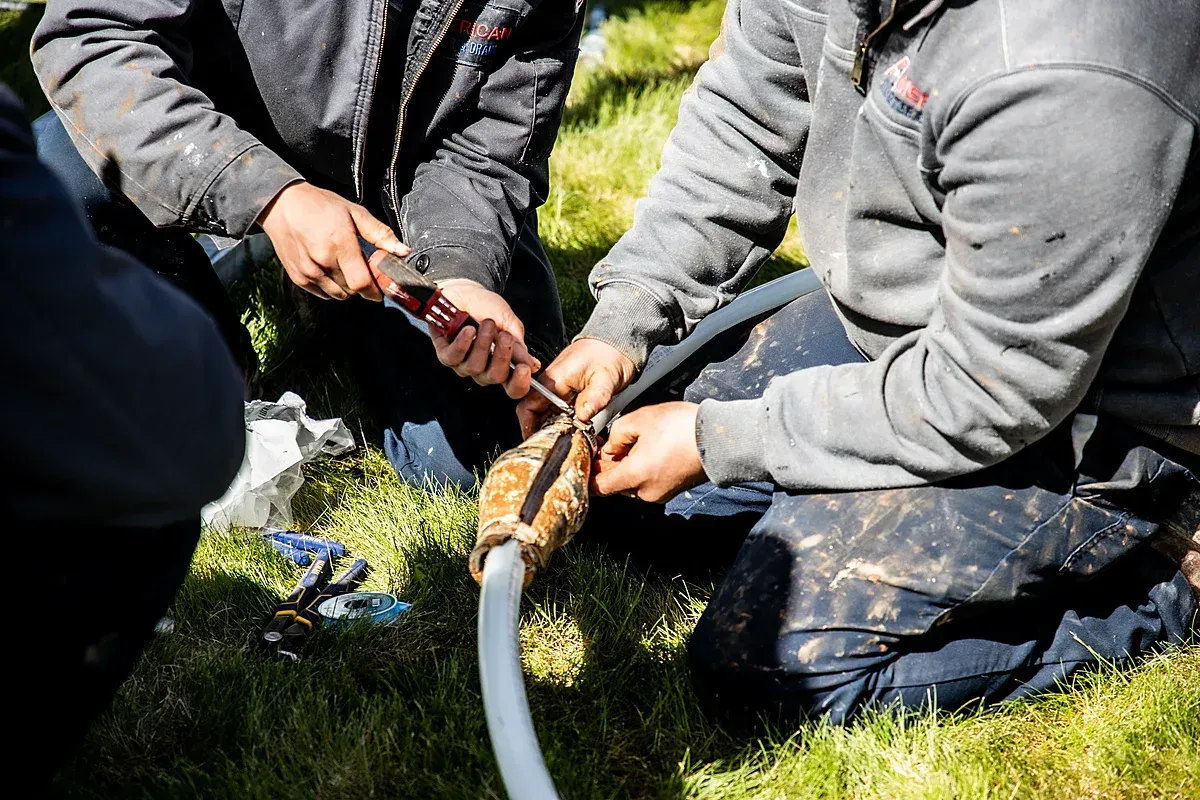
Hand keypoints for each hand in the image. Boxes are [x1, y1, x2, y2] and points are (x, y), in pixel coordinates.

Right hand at [259, 182, 407, 300]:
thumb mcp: (354, 212)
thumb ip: (380, 234)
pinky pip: (323, 294)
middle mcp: (322, 261)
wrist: (281, 205)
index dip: (375, 291)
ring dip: (347, 286)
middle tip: (362, 267)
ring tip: (344, 265)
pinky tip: (329, 268)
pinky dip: (331, 286)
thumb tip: (403, 251)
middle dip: (363, 284)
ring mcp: (308, 271)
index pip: (362, 283)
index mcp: (339, 244)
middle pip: (353, 290)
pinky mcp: (298, 277)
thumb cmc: (319, 205)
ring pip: (338, 295)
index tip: (381, 288)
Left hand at [424, 278, 538, 398]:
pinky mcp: (445, 354)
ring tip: (487, 324)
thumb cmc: (488, 308)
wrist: (465, 291)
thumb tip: (532, 365)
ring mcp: (463, 364)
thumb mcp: (509, 323)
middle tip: (504, 336)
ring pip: (475, 367)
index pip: (513, 387)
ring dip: (483, 344)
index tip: (524, 368)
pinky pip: (453, 358)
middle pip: (495, 377)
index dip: (520, 383)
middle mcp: (483, 369)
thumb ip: (518, 345)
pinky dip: (462, 344)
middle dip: (502, 356)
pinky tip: (469, 330)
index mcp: (503, 365)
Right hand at [516, 338, 635, 437]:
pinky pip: (559, 411)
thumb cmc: (611, 353)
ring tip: (567, 444)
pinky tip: (576, 432)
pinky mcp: (568, 391)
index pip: (528, 406)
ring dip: (555, 429)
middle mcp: (552, 384)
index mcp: (554, 379)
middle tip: (556, 449)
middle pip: (535, 414)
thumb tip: (582, 416)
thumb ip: (595, 398)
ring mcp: (559, 388)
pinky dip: (565, 423)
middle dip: (543, 433)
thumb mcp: (606, 378)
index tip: (538, 443)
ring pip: (548, 415)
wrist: (618, 340)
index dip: (528, 427)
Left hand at [590, 402, 705, 502]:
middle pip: (616, 484)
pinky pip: (649, 481)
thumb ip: (616, 434)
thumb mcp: (640, 419)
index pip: (599, 487)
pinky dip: (644, 468)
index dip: (590, 472)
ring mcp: (661, 493)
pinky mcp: (673, 488)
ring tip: (634, 441)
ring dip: (628, 466)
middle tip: (610, 443)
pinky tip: (649, 448)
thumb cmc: (682, 428)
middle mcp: (646, 492)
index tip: (589, 458)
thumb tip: (610, 446)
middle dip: (610, 465)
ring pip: (633, 482)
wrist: (719, 438)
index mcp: (634, 477)